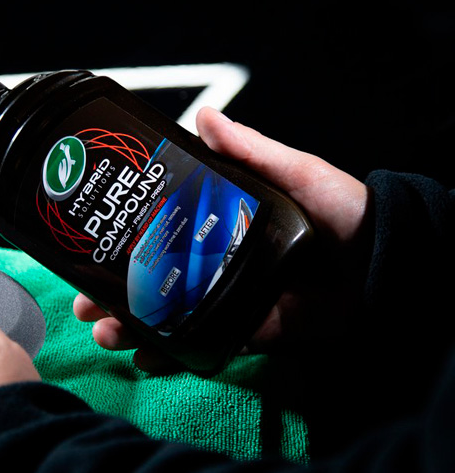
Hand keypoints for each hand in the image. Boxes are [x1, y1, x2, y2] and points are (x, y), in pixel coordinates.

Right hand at [74, 107, 371, 370]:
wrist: (387, 266)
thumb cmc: (344, 212)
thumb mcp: (295, 172)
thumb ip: (251, 150)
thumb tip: (204, 116)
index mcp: (220, 222)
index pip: (157, 231)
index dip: (119, 241)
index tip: (85, 248)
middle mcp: (215, 260)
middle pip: (150, 278)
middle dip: (111, 293)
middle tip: (84, 303)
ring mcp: (227, 297)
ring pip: (166, 315)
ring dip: (130, 325)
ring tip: (107, 332)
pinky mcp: (246, 330)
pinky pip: (200, 343)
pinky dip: (170, 353)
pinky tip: (144, 356)